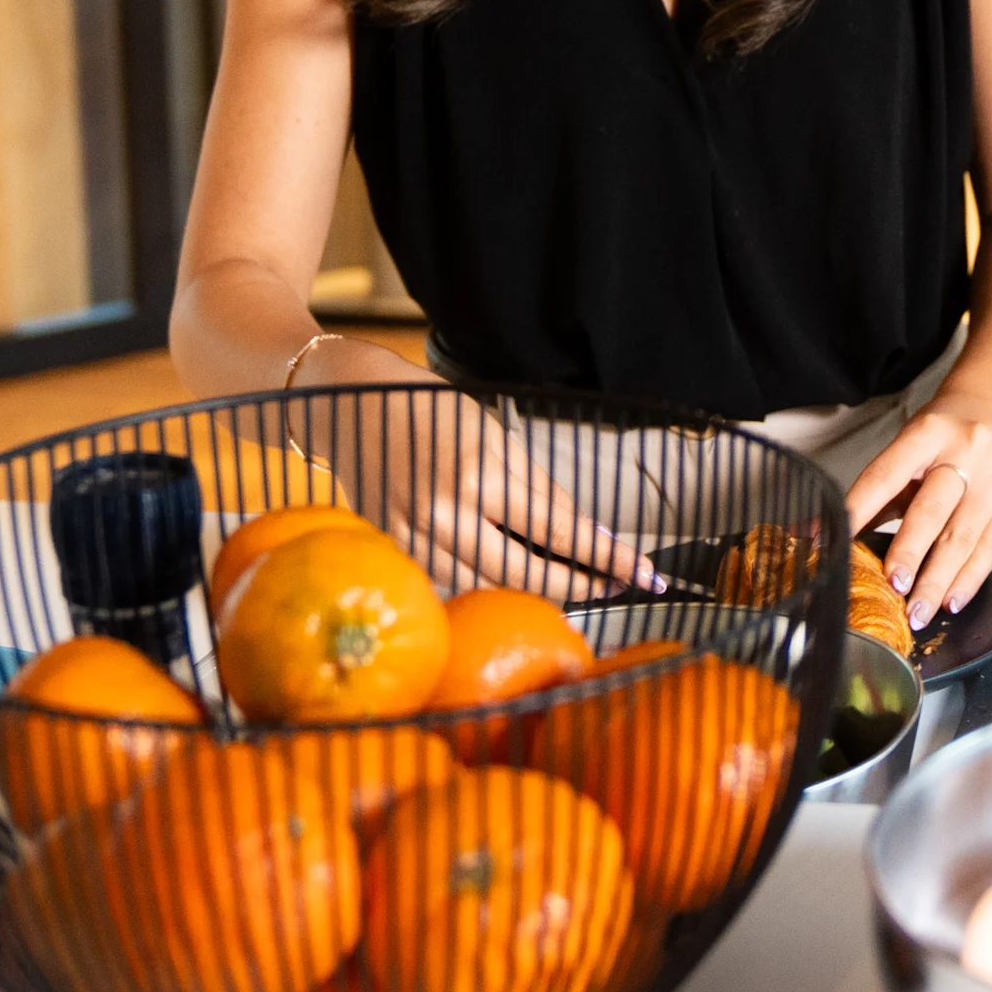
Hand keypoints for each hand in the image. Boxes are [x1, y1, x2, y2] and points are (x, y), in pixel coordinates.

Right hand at [293, 336, 663, 600]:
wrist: (349, 403)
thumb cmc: (431, 410)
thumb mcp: (495, 436)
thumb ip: (537, 489)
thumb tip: (587, 534)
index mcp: (481, 473)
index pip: (558, 530)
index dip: (604, 556)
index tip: (642, 571)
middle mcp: (446, 510)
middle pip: (525, 572)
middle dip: (579, 583)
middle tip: (616, 584)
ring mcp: (415, 534)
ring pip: (487, 584)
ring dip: (535, 588)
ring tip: (576, 583)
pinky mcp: (393, 548)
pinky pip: (450, 579)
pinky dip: (485, 581)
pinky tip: (513, 576)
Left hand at [848, 388, 991, 628]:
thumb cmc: (945, 433)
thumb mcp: (909, 448)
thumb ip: (876, 493)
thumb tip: (822, 534)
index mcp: (927, 432)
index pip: (886, 474)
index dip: (860, 509)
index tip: (836, 541)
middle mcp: (967, 450)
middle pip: (932, 509)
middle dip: (909, 553)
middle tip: (893, 587)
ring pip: (963, 537)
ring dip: (938, 580)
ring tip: (917, 611)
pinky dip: (969, 579)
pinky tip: (951, 600)